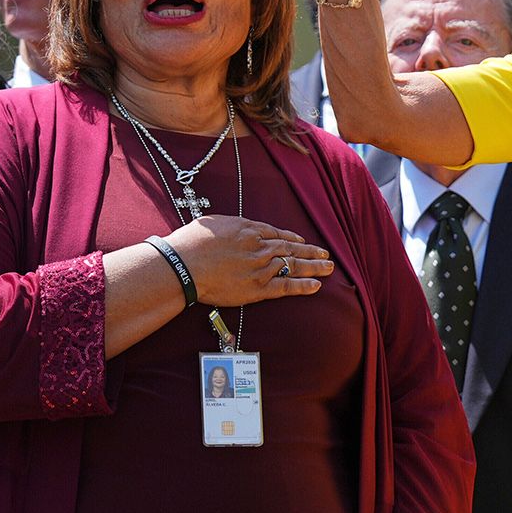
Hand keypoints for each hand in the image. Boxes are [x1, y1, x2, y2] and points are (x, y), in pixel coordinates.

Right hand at [164, 216, 334, 307]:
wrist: (183, 265)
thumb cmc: (191, 243)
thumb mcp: (214, 224)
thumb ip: (232, 226)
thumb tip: (238, 229)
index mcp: (250, 230)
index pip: (278, 234)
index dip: (292, 239)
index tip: (302, 241)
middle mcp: (261, 248)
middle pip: (291, 249)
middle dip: (310, 252)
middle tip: (325, 254)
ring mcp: (261, 268)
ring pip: (294, 266)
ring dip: (313, 267)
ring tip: (328, 268)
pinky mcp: (257, 288)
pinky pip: (286, 287)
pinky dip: (302, 286)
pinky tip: (316, 286)